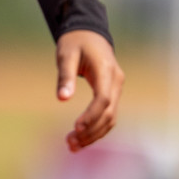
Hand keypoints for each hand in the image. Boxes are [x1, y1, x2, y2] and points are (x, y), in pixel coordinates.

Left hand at [56, 29, 123, 151]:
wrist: (89, 33)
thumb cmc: (75, 42)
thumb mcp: (66, 55)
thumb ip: (65, 76)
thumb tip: (62, 99)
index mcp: (106, 70)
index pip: (103, 99)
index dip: (91, 116)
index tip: (75, 128)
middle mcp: (116, 81)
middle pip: (109, 113)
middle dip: (90, 131)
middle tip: (69, 142)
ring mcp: (116, 87)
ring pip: (111, 117)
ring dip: (94, 134)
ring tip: (72, 145)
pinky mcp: (111, 92)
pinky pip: (108, 114)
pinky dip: (97, 128)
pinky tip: (81, 137)